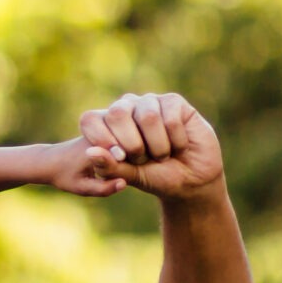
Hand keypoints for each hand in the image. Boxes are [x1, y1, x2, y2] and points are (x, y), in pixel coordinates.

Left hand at [46, 137, 130, 198]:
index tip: (128, 175)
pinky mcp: (106, 129)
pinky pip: (124, 138)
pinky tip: (124, 159)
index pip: (129, 155)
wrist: (49, 160)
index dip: (133, 167)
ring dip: (133, 152)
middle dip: (135, 158)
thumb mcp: (82, 187)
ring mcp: (105, 128)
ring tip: (130, 164)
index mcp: (98, 146)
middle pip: (132, 145)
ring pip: (129, 141)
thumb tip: (124, 183)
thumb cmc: (64, 175)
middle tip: (135, 168)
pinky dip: (127, 148)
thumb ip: (103, 188)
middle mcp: (103, 133)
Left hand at [79, 93, 223, 200]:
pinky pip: (171, 119)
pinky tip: (180, 146)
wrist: (191, 181)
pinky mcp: (174, 101)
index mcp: (107, 124)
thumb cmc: (156, 177)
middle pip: (116, 114)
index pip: (90, 120)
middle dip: (132, 145)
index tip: (120, 158)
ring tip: (164, 156)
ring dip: (158, 146)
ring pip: (147, 117)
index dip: (101, 139)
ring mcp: (150, 102)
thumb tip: (91, 153)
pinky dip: (176, 141)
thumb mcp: (131, 176)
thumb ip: (110, 166)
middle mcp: (126, 107)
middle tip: (144, 159)